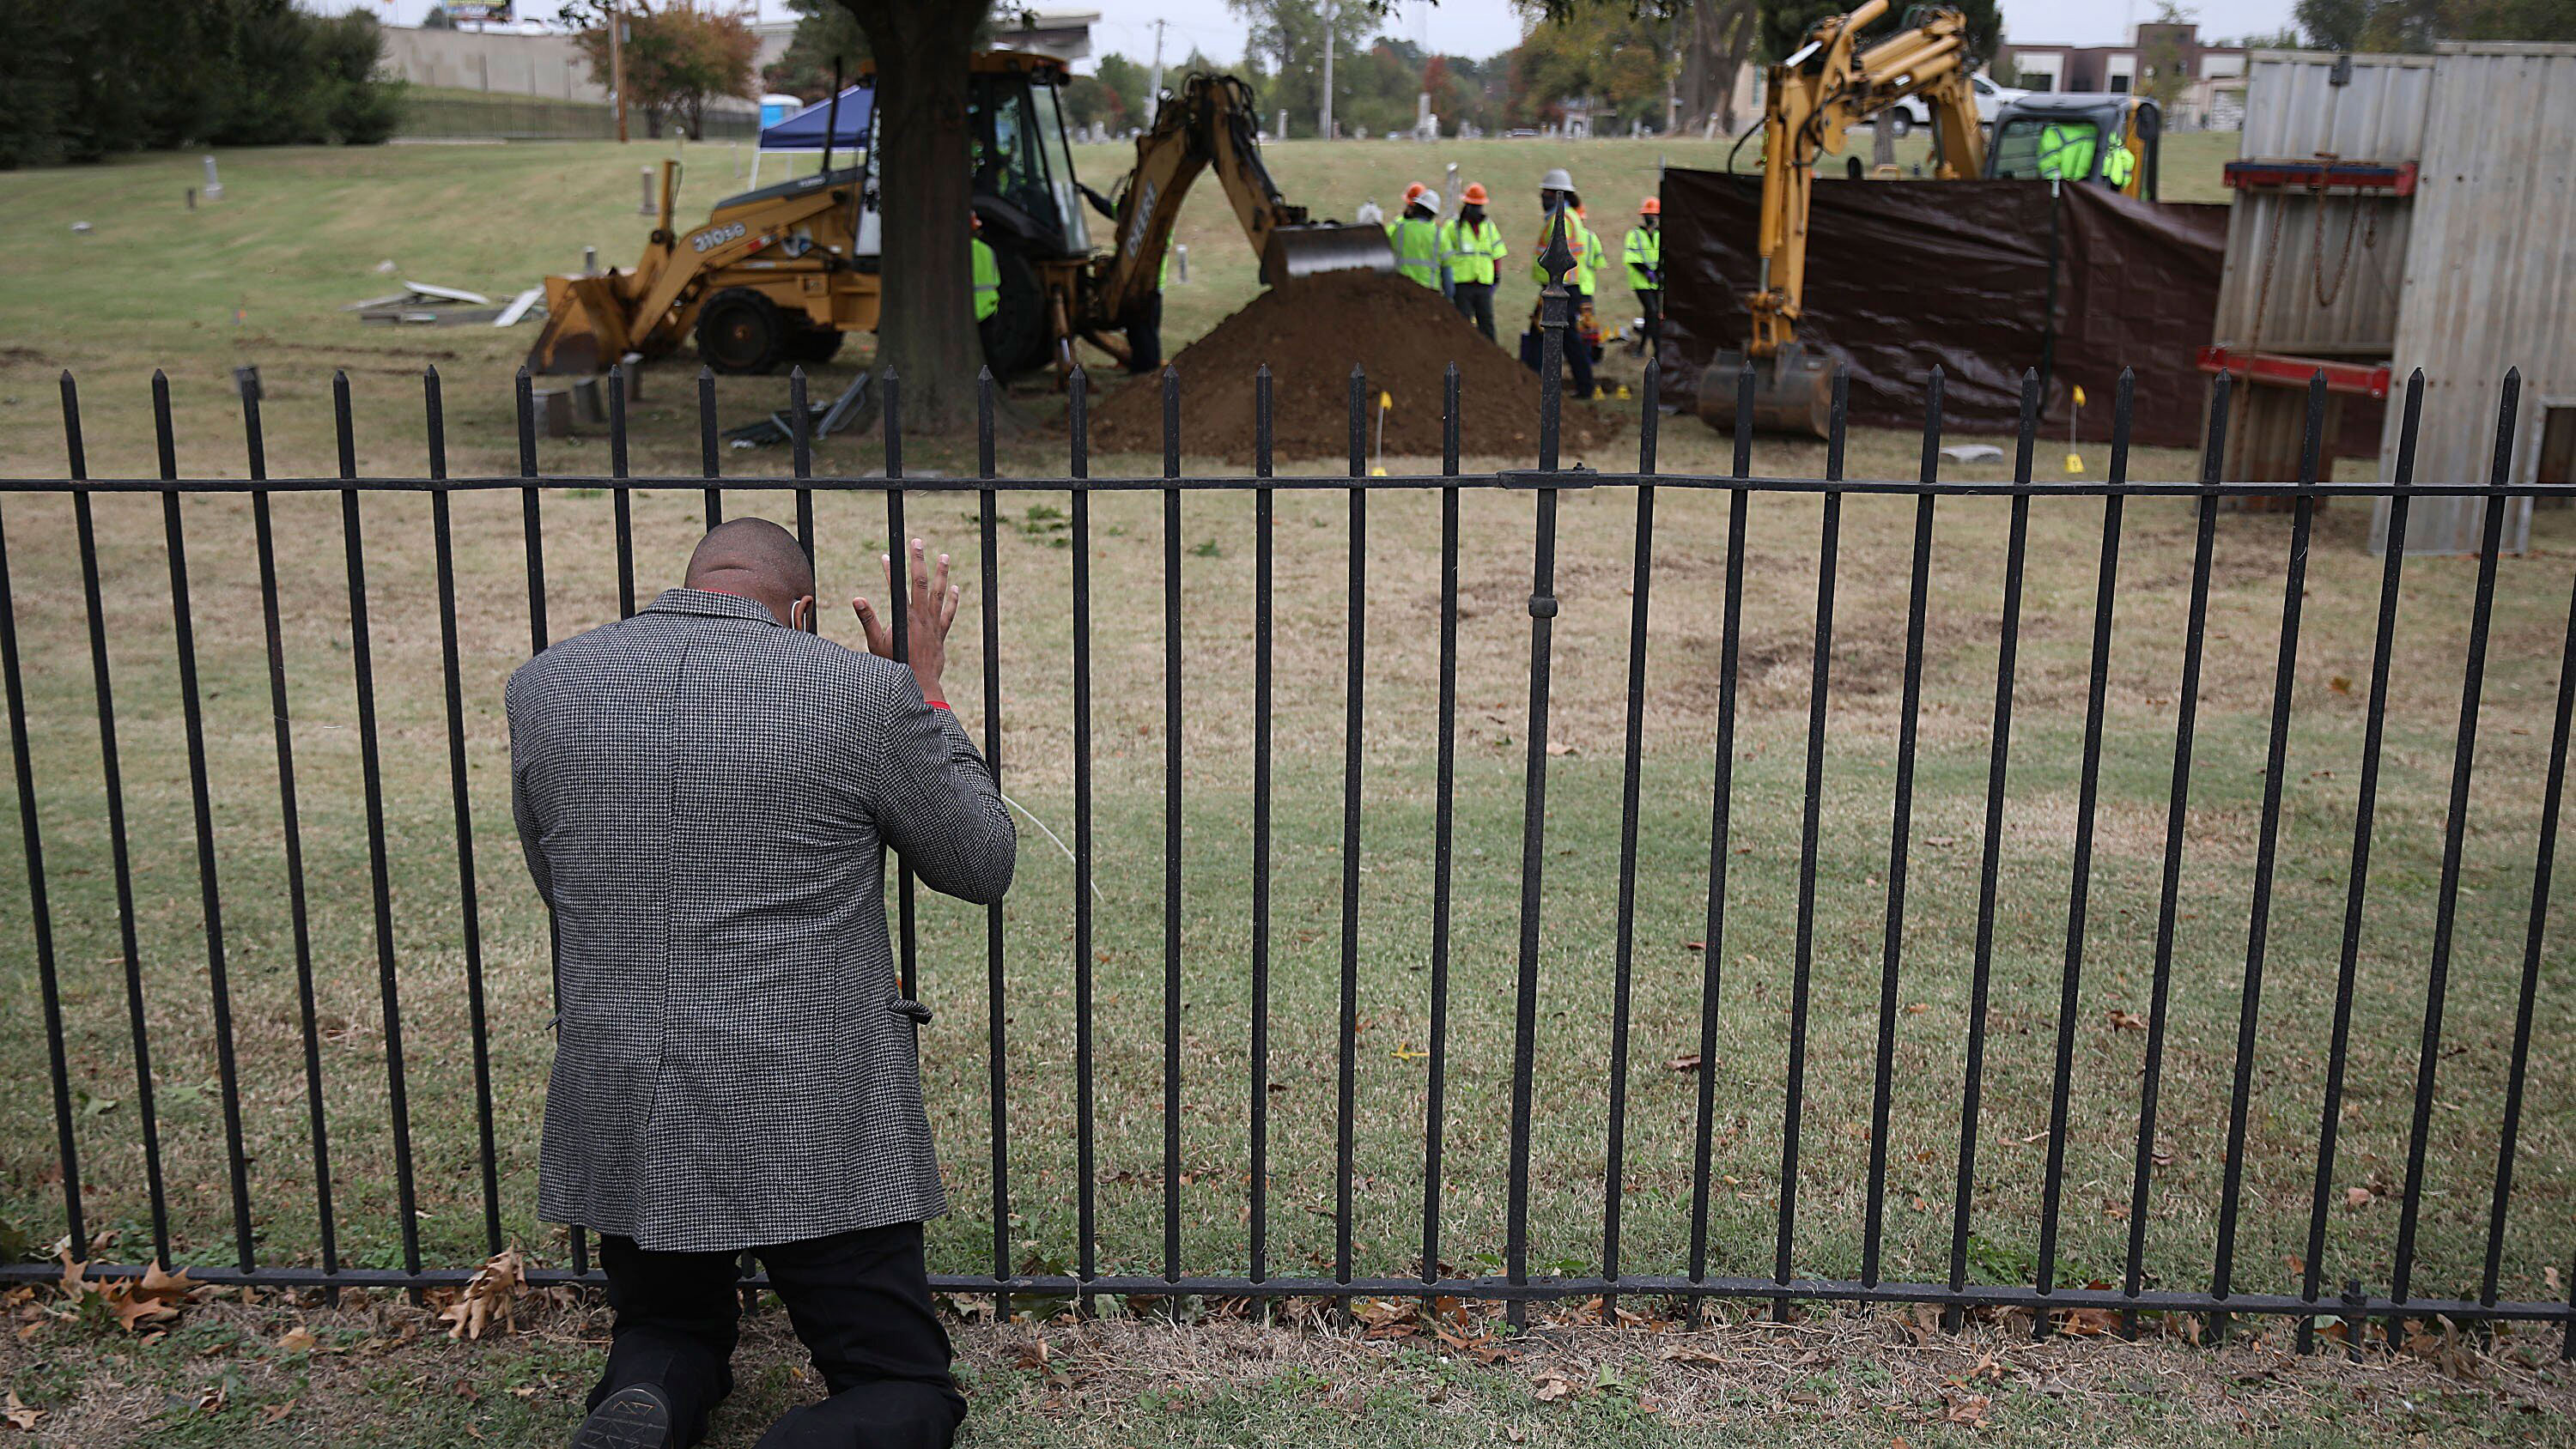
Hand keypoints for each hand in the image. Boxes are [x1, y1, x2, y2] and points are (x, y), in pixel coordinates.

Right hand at [853, 536, 959, 703]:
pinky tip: (956, 588)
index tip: (886, 557)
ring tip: (944, 556)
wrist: (920, 685)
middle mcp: (921, 618)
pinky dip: (953, 601)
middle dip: (918, 561)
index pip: (897, 588)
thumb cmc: (895, 666)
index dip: (891, 571)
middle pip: (921, 583)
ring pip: (940, 594)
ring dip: (942, 574)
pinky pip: (949, 614)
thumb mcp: (875, 645)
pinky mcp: (940, 634)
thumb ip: (868, 620)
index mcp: (905, 618)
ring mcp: (933, 625)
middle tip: (917, 542)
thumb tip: (857, 599)